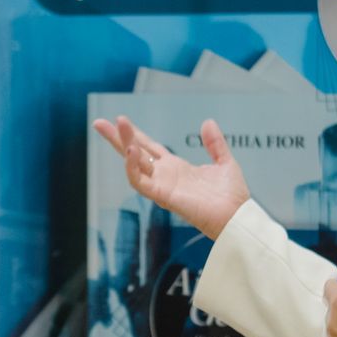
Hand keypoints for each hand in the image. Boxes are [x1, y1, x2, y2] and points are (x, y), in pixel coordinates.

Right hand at [92, 115, 251, 238]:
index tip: (119, 120)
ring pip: (134, 164)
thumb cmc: (232, 197)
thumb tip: (207, 122)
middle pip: (135, 153)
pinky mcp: (163, 196)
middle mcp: (165, 176)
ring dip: (124, 144)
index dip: (134, 134)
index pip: (148, 147)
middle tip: (99, 123)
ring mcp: (162, 186)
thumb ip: (214, 144)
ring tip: (117, 125)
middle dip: (117, 138)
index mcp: (176, 168)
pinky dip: (132, 167)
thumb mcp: (224, 162)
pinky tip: (131, 150)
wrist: (237, 217)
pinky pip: (140, 182)